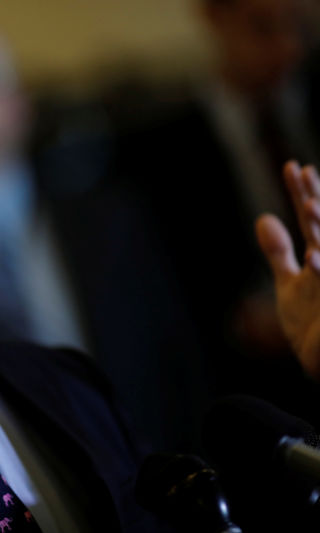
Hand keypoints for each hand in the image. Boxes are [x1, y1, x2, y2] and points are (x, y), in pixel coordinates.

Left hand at [257, 161, 319, 378]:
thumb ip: (279, 252)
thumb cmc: (310, 323)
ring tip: (309, 205)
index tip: (292, 166)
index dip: (303, 193)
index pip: (313, 219)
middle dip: (315, 202)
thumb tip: (263, 218)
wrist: (319, 363)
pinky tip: (315, 257)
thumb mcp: (289, 284)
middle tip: (302, 173)